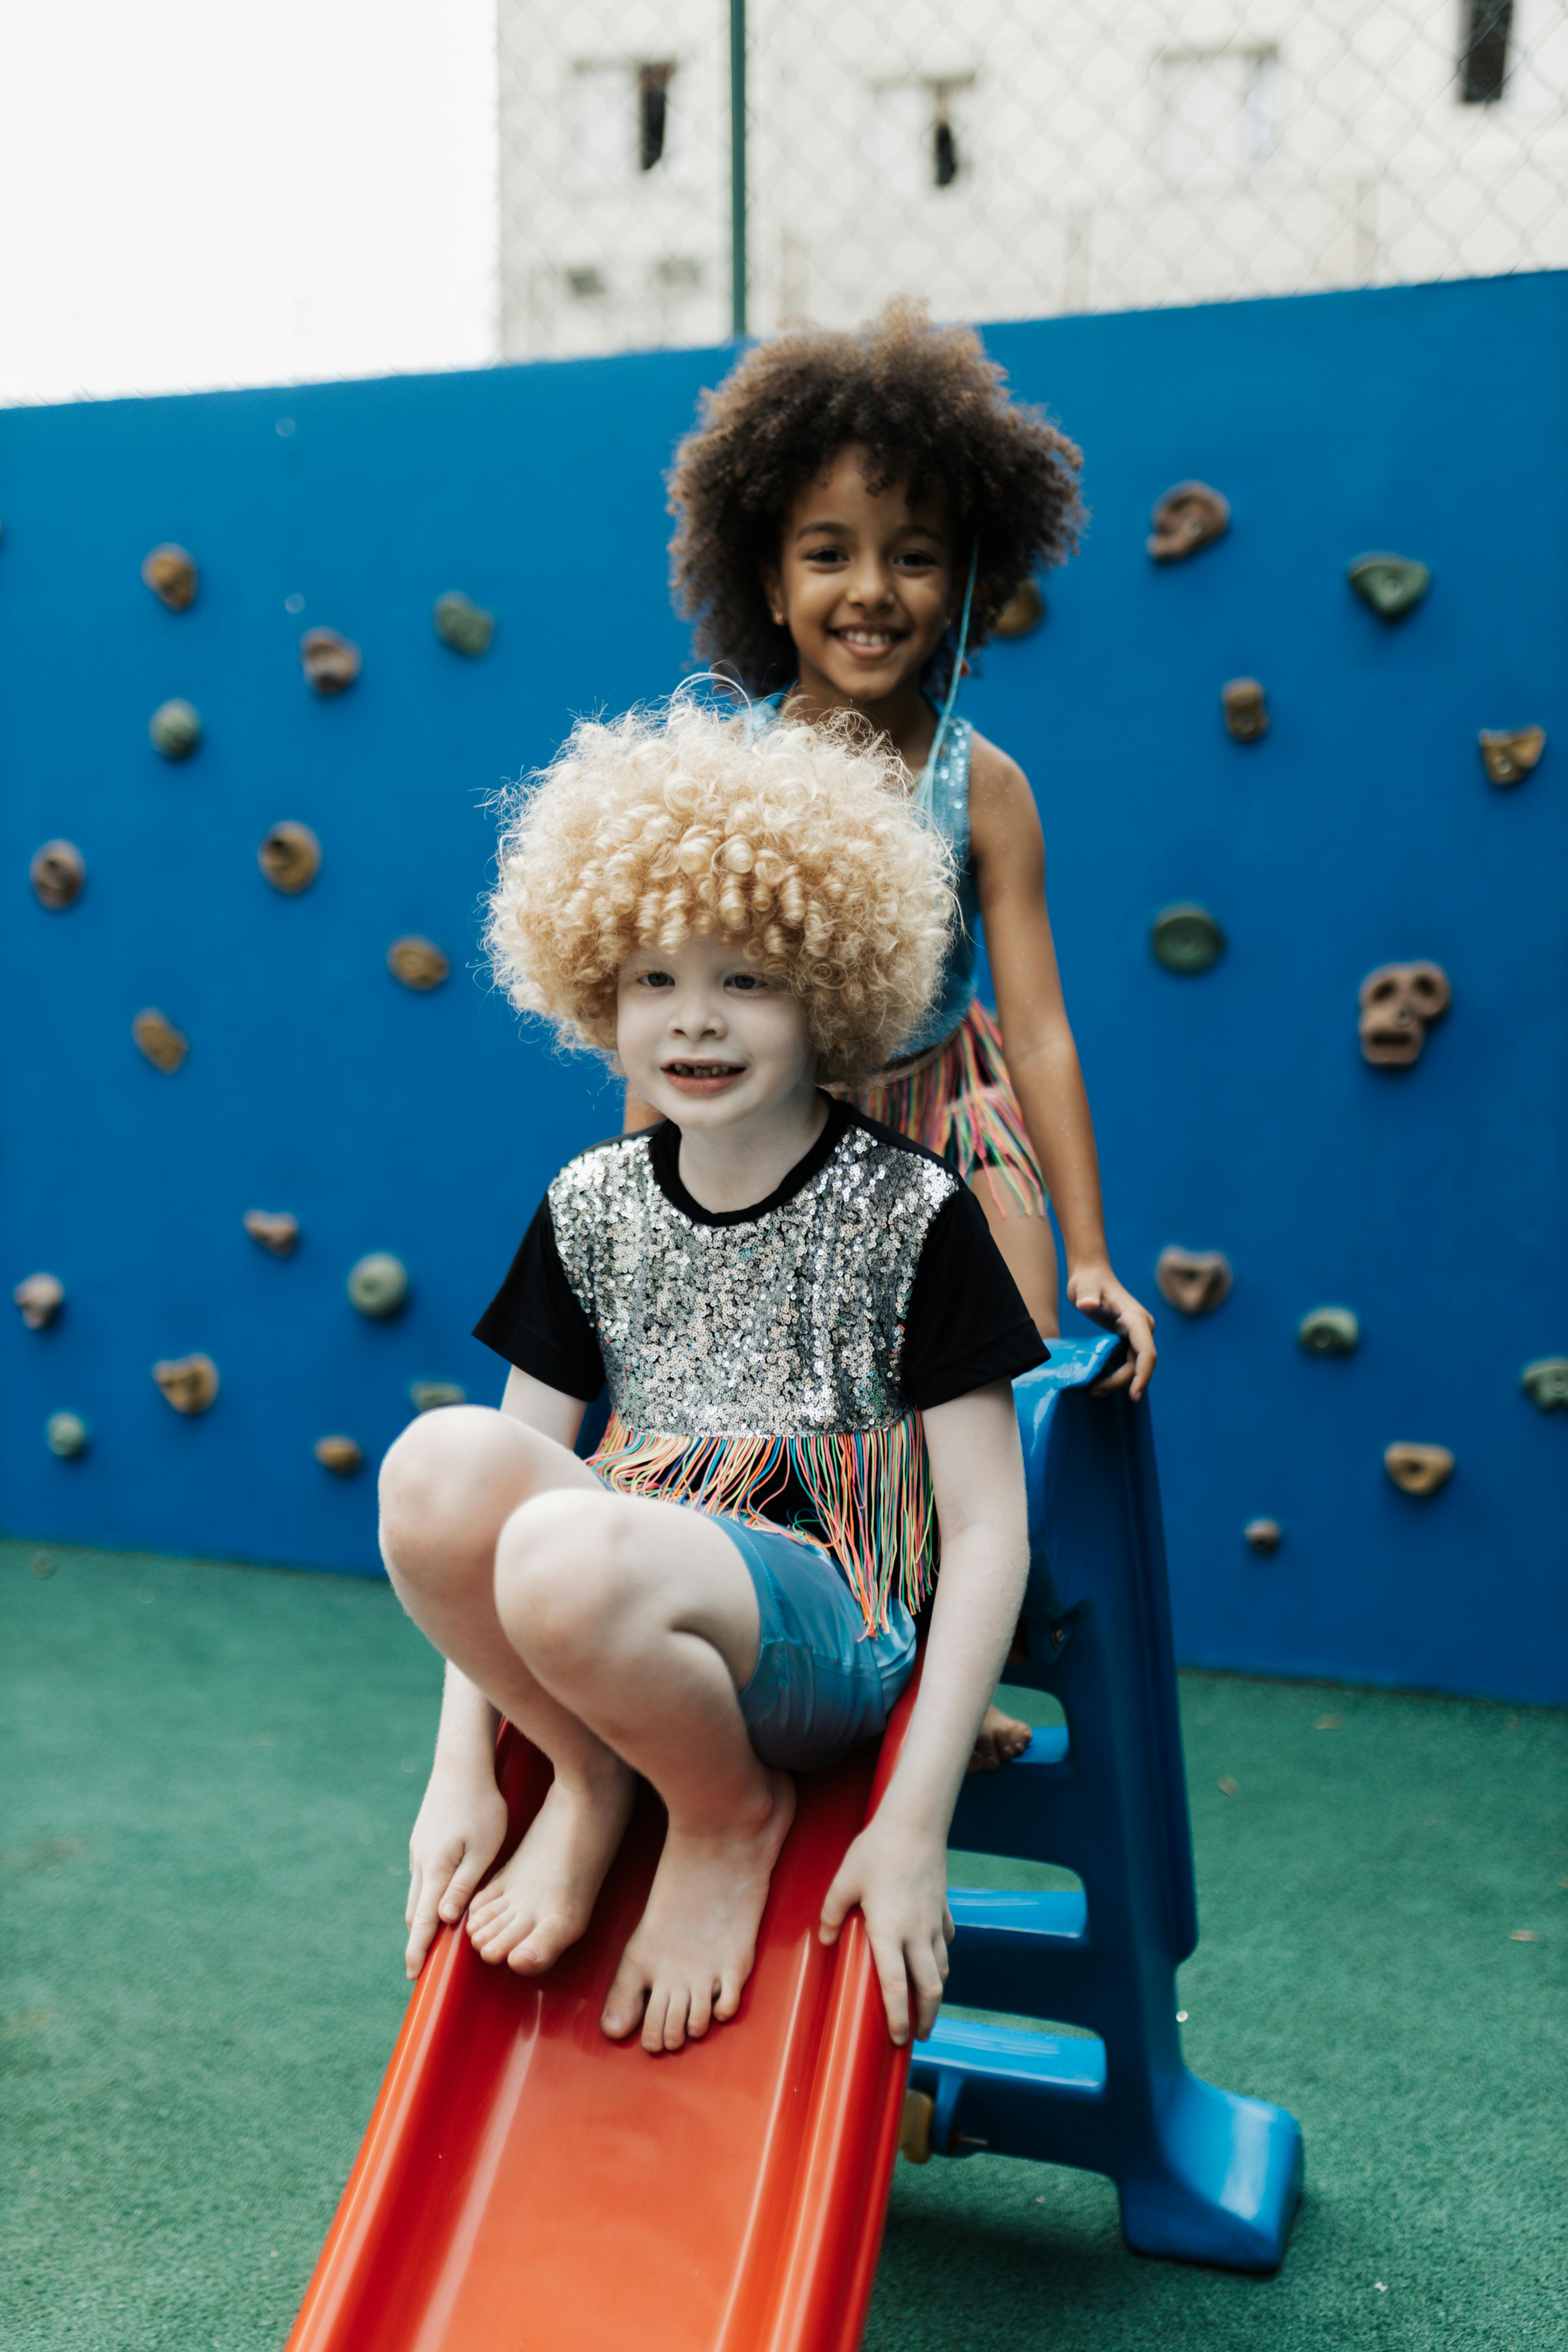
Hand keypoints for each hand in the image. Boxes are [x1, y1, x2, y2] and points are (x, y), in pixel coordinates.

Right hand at [404, 1765, 508, 1978]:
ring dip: (419, 1918)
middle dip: (416, 1940)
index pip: (422, 1920)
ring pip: (416, 1893)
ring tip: (425, 1941)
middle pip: (414, 1911)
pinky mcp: (423, 1838)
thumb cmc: (481, 1806)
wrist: (461, 1764)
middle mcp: (421, 1861)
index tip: (413, 1975)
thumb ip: (463, 1886)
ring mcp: (419, 1848)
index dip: (418, 1949)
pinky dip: (424, 1896)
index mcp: (435, 1868)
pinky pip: (421, 1876)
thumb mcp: (481, 1849)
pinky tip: (433, 1901)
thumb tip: (444, 1919)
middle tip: (418, 1967)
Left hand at [819, 1817, 953, 2045]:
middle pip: (929, 1988)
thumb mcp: (844, 1880)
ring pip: (942, 1969)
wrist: (914, 1823)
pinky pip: (946, 1942)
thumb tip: (825, 1940)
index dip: (897, 2017)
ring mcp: (934, 1922)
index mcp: (889, 1931)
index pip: (896, 1986)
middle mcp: (916, 1933)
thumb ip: (831, 1913)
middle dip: (926, 2018)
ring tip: (928, 2009)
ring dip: (936, 1994)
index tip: (896, 2038)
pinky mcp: (944, 1908)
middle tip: (918, 2036)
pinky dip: (942, 1958)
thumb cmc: (875, 1851)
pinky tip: (936, 1959)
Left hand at [1066, 1264, 1156, 1399]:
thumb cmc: (1088, 1281)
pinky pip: (1128, 1362)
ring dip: (1118, 1381)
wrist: (1092, 1276)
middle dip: (1121, 1382)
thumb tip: (1087, 1305)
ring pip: (1134, 1366)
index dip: (1143, 1375)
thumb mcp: (1084, 1287)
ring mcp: (1137, 1335)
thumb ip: (1087, 1295)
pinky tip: (1098, 1382)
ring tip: (1093, 1390)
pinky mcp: (1129, 1339)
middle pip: (1139, 1364)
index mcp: (1136, 1319)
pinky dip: (1116, 1374)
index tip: (1134, 1395)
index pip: (1146, 1352)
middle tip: (1094, 1391)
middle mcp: (1142, 1329)